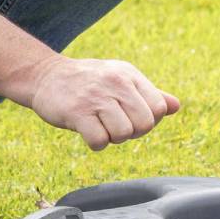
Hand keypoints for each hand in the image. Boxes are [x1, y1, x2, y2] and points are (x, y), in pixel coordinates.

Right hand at [28, 56, 179, 150]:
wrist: (44, 75)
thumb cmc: (87, 81)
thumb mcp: (119, 79)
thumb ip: (148, 93)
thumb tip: (175, 106)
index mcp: (128, 75)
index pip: (158, 108)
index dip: (146, 121)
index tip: (129, 118)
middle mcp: (115, 83)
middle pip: (144, 124)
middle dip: (131, 132)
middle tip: (113, 125)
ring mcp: (96, 97)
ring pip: (123, 134)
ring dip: (111, 138)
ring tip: (98, 126)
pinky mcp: (77, 112)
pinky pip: (99, 141)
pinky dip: (95, 144)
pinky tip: (86, 131)